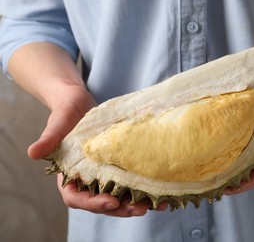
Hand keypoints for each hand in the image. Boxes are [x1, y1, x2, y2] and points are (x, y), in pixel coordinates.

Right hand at [28, 84, 166, 215]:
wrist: (81, 104)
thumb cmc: (66, 112)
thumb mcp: (58, 122)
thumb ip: (49, 138)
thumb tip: (32, 152)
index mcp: (68, 175)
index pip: (76, 197)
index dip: (92, 203)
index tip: (110, 201)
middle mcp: (87, 180)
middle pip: (102, 203)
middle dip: (120, 208)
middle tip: (139, 208)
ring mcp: (104, 176)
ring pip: (119, 198)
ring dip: (136, 204)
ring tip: (156, 205)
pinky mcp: (119, 169)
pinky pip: (131, 185)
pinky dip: (144, 191)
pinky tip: (162, 193)